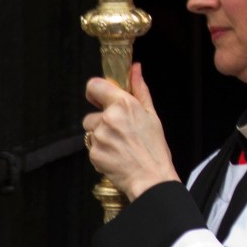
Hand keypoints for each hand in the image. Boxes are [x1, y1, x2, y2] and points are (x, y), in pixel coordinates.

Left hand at [84, 64, 180, 199]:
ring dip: (101, 137)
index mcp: (124, 104)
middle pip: (92, 114)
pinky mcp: (93, 153)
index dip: (96, 92)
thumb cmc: (155, 148)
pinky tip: (116, 155)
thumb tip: (135, 68)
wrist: (151, 178)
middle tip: (121, 132)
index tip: (102, 99)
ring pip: (91, 132)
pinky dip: (101, 151)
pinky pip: (92, 147)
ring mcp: (99, 136)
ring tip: (120, 146)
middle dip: (103, 122)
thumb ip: (139, 89)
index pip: (94, 86)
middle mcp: (109, 118)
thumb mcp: (152, 115)